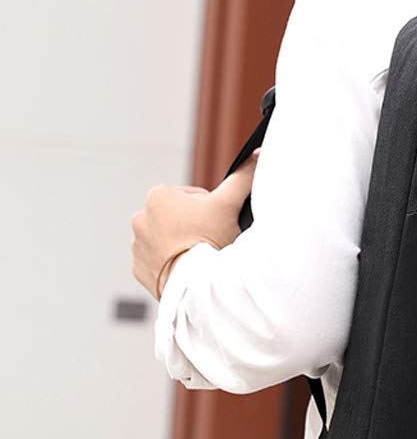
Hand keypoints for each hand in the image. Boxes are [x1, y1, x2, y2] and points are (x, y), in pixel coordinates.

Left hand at [130, 150, 259, 299]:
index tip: (218, 223)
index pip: (194, 197)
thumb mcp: (229, 203)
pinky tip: (189, 269)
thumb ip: (243, 176)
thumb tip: (258, 154)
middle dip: (196, 226)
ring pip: (169, 239)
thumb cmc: (210, 240)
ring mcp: (137, 245)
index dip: (212, 209)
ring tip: (201, 256)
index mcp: (159, 196)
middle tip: (212, 239)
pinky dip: (173, 264)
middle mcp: (141, 217)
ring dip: (183, 244)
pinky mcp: (139, 268)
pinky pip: (159, 262)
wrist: (196, 284)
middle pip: (180, 218)